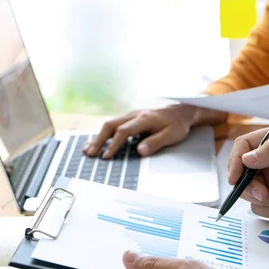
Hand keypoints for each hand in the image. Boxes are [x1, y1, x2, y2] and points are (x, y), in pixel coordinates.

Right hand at [83, 105, 224, 158]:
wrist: (181, 111)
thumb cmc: (177, 124)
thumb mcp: (172, 135)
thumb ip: (156, 142)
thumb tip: (140, 151)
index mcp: (144, 119)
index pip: (124, 131)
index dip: (113, 144)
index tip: (106, 157)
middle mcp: (134, 115)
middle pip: (111, 125)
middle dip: (99, 140)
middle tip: (90, 154)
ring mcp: (130, 116)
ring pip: (109, 124)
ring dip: (98, 137)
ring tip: (87, 150)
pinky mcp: (130, 119)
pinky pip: (113, 125)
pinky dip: (103, 134)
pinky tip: (95, 143)